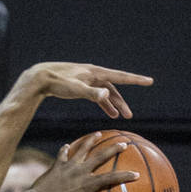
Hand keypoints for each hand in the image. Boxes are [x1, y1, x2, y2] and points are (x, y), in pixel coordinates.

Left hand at [24, 61, 152, 119]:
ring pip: (106, 94)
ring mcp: (88, 80)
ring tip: (120, 117)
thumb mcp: (75, 89)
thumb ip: (91, 93)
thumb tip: (106, 96)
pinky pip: (97, 95)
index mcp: (96, 73)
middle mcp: (95, 75)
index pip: (120, 77)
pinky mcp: (82, 86)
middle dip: (122, 102)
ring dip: (113, 105)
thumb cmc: (57, 83)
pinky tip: (108, 112)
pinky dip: (103, 103)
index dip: (135, 80)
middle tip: (129, 116)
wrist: (41, 78)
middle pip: (114, 89)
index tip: (149, 81)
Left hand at [34, 136, 136, 191]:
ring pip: (82, 149)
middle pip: (101, 156)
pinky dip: (65, 150)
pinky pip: (62, 155)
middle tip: (124, 143)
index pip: (112, 178)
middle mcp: (80, 172)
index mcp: (88, 184)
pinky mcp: (56, 166)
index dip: (125, 176)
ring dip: (91, 141)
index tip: (136, 174)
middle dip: (114, 149)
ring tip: (98, 134)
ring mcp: (68, 167)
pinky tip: (67, 146)